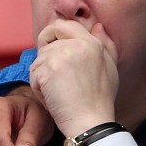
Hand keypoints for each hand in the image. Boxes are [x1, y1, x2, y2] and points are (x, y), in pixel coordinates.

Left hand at [30, 20, 118, 138]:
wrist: (91, 121)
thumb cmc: (100, 98)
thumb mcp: (110, 67)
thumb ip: (106, 43)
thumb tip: (97, 25)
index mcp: (93, 42)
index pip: (64, 25)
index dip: (53, 35)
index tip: (52, 50)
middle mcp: (79, 43)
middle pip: (47, 40)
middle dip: (45, 56)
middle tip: (52, 75)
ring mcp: (64, 54)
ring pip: (38, 59)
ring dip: (42, 76)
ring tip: (57, 91)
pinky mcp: (50, 68)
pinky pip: (34, 74)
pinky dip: (38, 88)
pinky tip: (52, 98)